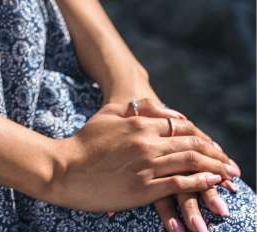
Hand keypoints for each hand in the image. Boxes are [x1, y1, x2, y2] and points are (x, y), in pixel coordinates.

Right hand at [48, 102, 238, 215]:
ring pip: (189, 163)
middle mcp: (147, 141)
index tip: (214, 146)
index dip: (201, 135)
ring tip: (230, 176)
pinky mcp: (143, 188)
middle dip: (215, 154)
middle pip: (190, 144)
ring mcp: (146, 165)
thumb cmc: (85, 141)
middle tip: (232, 164)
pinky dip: (198, 183)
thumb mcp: (108, 114)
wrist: (66, 168)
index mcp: (139, 122)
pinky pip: (178, 184)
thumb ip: (134, 110)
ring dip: (214, 169)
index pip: (180, 125)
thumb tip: (155, 109)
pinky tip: (210, 184)